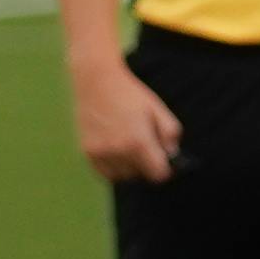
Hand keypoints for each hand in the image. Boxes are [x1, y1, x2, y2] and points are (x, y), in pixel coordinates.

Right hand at [68, 57, 182, 182]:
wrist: (96, 81)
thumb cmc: (130, 94)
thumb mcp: (158, 109)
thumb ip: (170, 135)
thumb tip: (172, 155)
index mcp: (139, 141)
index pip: (158, 174)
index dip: (164, 168)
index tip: (163, 160)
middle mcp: (118, 151)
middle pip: (140, 176)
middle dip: (145, 166)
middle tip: (143, 147)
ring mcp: (100, 153)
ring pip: (122, 177)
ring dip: (128, 168)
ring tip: (128, 147)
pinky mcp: (87, 152)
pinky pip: (105, 174)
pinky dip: (113, 167)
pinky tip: (115, 150)